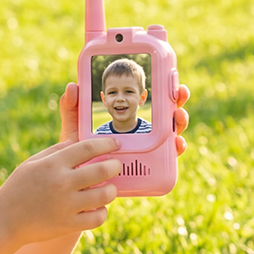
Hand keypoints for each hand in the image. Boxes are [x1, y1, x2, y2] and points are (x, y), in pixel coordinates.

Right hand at [0, 137, 121, 244]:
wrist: (4, 220)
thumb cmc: (19, 188)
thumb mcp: (32, 162)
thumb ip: (57, 150)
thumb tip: (80, 143)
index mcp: (53, 164)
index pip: (88, 147)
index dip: (107, 143)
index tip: (115, 144)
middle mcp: (62, 183)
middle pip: (103, 170)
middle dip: (115, 166)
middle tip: (116, 166)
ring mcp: (67, 205)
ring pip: (105, 195)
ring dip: (111, 190)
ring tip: (108, 189)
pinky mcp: (69, 225)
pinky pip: (98, 217)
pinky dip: (102, 212)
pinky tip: (97, 207)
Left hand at [57, 82, 191, 153]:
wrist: (82, 180)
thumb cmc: (81, 151)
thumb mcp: (75, 127)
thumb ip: (72, 108)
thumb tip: (73, 86)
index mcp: (129, 113)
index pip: (149, 95)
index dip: (163, 83)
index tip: (169, 73)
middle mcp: (144, 128)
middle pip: (167, 109)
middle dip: (178, 98)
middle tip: (179, 92)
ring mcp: (150, 146)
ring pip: (173, 130)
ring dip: (181, 120)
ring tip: (179, 116)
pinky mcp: (152, 165)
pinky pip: (169, 157)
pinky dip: (177, 148)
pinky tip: (178, 144)